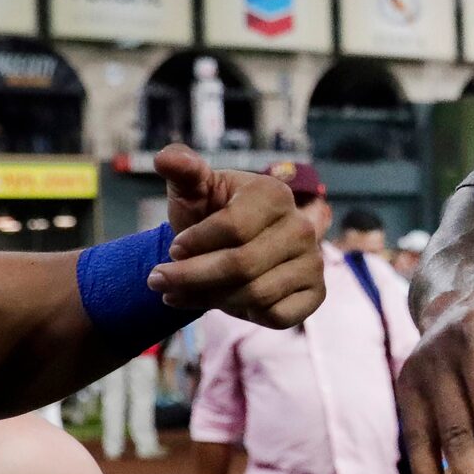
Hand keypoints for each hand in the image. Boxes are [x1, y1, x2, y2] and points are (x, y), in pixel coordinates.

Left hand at [144, 146, 324, 326]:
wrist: (230, 247)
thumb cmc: (208, 214)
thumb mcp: (192, 190)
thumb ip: (180, 169)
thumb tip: (165, 158)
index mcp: (274, 194)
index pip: (233, 227)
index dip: (196, 243)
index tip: (172, 249)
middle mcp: (302, 227)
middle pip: (242, 265)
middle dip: (191, 277)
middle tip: (157, 281)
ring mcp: (313, 262)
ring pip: (255, 295)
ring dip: (208, 299)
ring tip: (180, 293)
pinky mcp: (315, 294)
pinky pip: (276, 316)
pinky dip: (244, 315)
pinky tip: (223, 302)